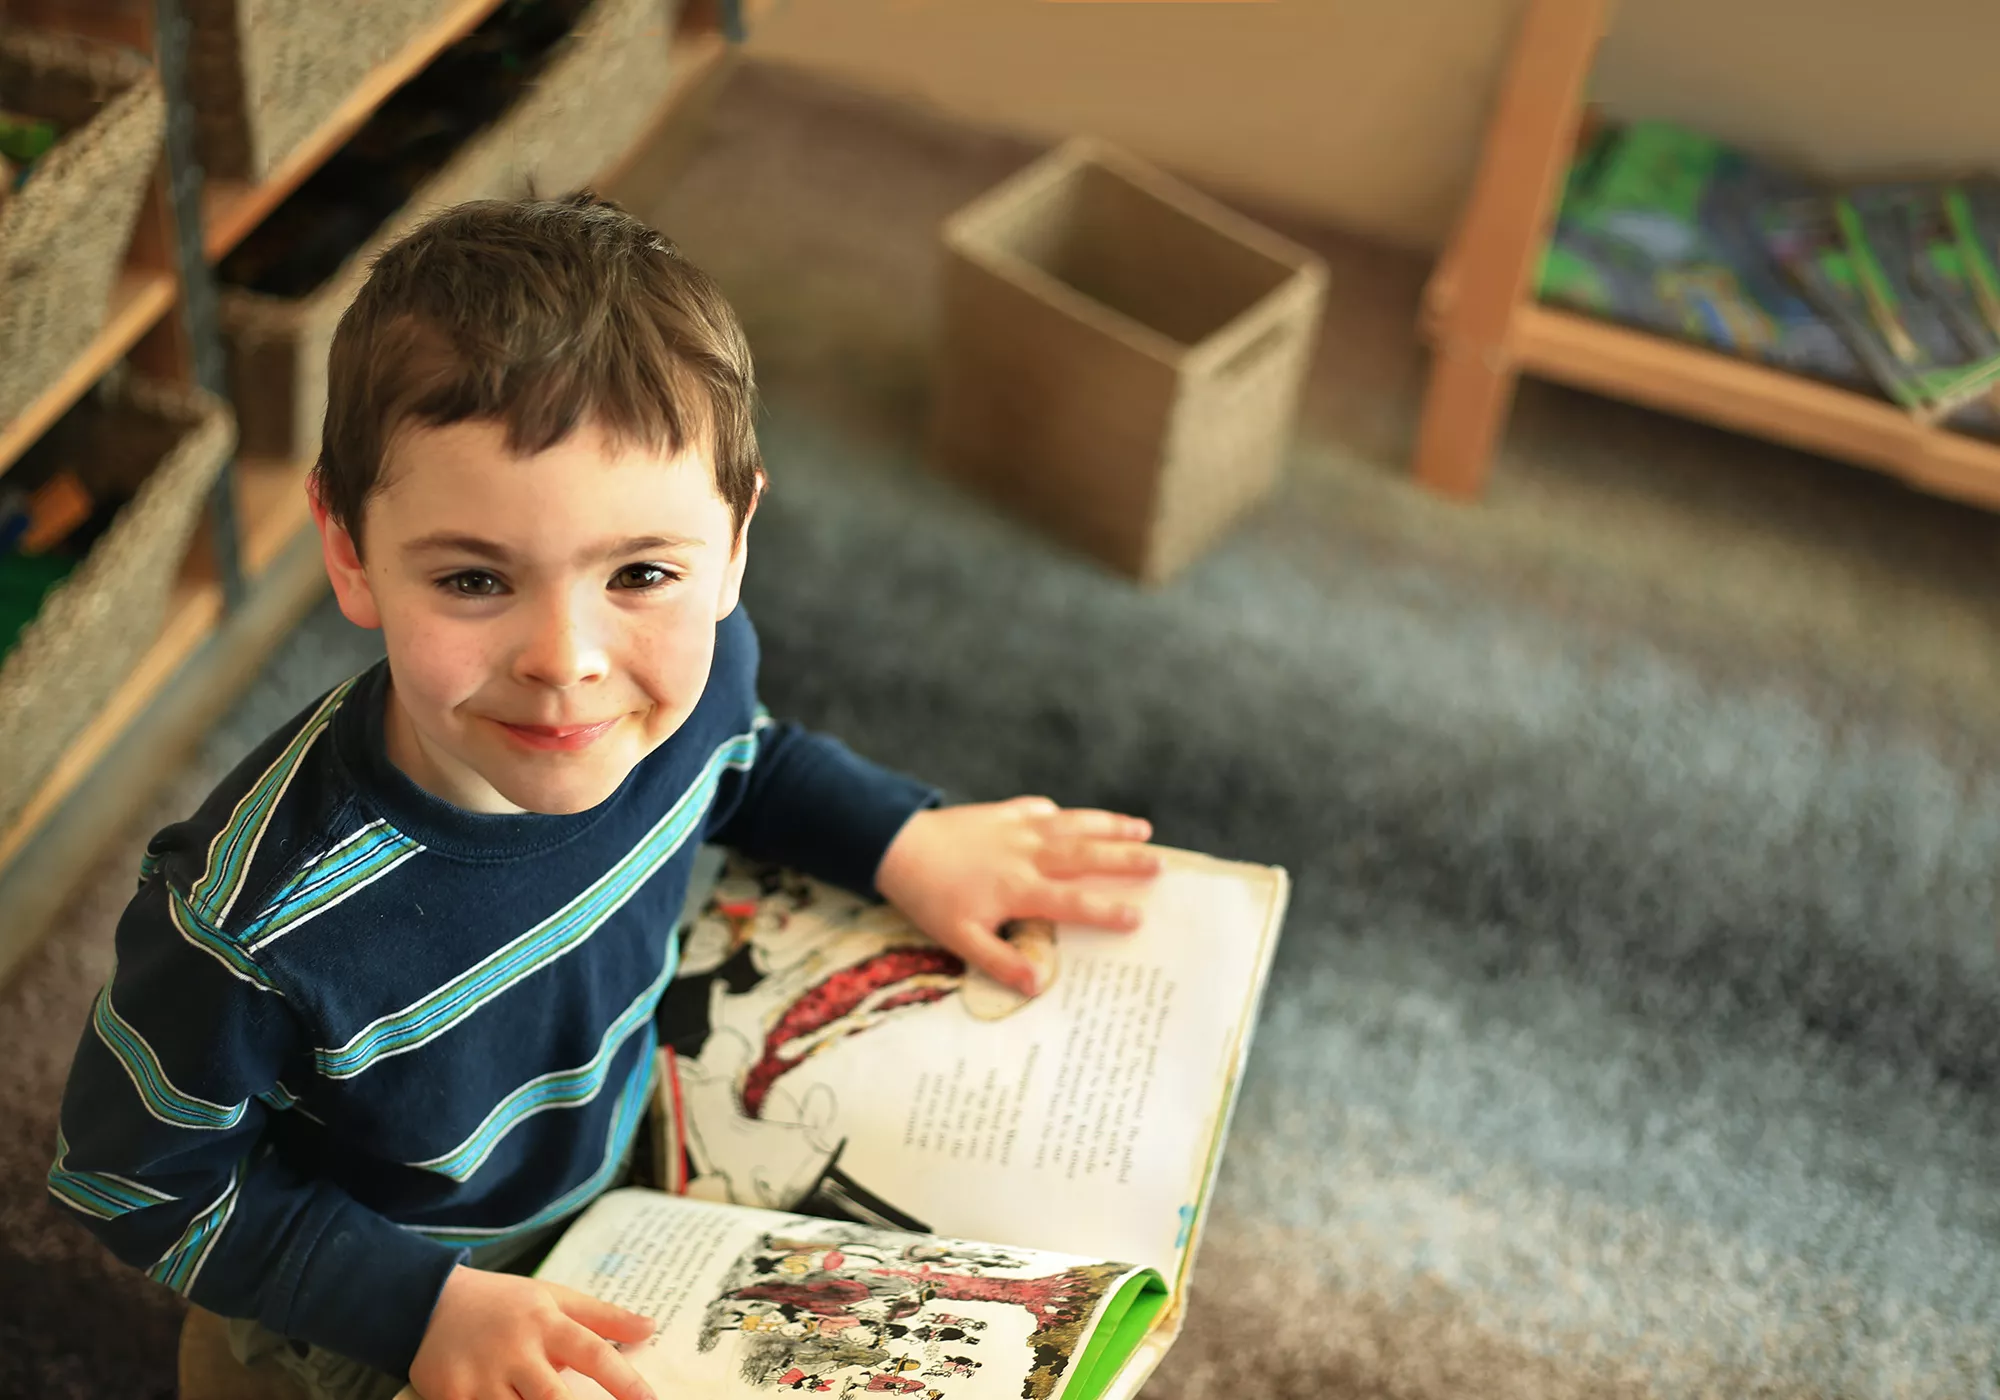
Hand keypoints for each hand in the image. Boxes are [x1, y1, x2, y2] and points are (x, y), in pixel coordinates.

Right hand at [409, 1266, 654, 1399]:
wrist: (430, 1302)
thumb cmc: (504, 1303)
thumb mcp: (554, 1298)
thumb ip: (603, 1317)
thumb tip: (652, 1327)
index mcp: (546, 1322)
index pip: (593, 1353)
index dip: (624, 1381)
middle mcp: (515, 1350)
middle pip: (554, 1397)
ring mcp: (482, 1377)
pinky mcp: (453, 1396)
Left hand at [875, 797, 1159, 995]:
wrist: (896, 845)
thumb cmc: (928, 896)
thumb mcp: (959, 938)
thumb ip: (999, 961)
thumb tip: (1036, 986)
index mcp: (1020, 888)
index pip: (1073, 902)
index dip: (1106, 911)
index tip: (1137, 917)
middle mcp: (1027, 854)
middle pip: (1085, 856)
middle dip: (1124, 860)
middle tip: (1160, 864)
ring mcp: (1016, 828)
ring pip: (1072, 825)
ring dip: (1107, 826)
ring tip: (1141, 828)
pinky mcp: (1001, 812)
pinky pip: (1037, 809)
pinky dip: (1056, 812)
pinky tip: (1065, 815)